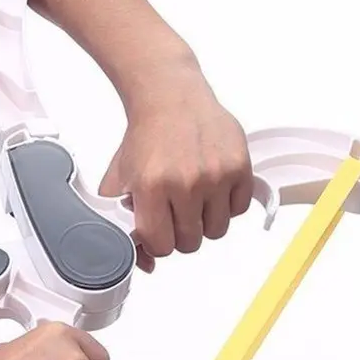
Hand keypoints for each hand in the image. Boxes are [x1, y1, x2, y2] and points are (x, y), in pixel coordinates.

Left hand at [100, 74, 253, 272]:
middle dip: (181, 233)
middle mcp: (185, 183)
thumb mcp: (119, 178)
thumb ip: (120, 220)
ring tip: (193, 198)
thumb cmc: (146, 138)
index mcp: (151, 187)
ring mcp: (215, 176)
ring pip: (217, 231)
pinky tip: (212, 187)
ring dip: (205, 221)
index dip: (158, 242)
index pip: (161, 245)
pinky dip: (227, 205)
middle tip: (175, 213)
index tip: (158, 230)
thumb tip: (142, 262)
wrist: (171, 98)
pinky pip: (238, 210)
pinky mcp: (240, 166)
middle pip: (190, 243)